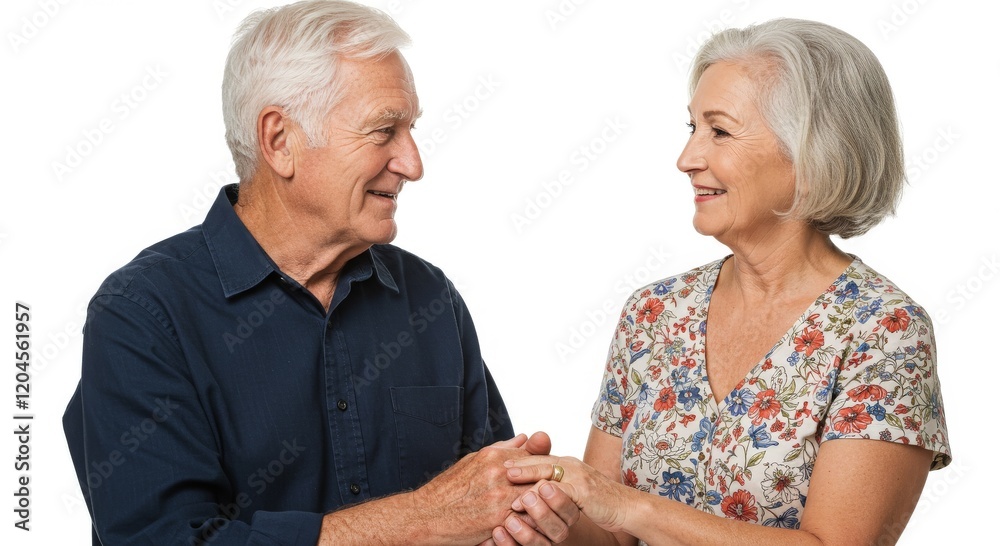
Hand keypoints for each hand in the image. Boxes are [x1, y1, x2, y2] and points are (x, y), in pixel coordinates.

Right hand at [412, 432, 551, 543]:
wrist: (426, 516)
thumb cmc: (448, 489)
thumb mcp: (473, 460)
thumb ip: (503, 449)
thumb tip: (525, 438)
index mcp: (494, 456)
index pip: (535, 454)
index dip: (548, 463)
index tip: (554, 472)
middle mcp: (500, 473)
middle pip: (542, 474)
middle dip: (553, 484)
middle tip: (561, 492)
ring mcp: (501, 497)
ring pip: (540, 497)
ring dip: (548, 503)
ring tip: (554, 508)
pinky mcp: (499, 520)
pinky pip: (528, 519)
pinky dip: (536, 521)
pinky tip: (539, 523)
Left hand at [498, 455, 631, 542]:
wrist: (626, 506)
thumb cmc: (599, 500)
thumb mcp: (575, 488)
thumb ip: (557, 482)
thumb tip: (538, 486)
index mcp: (567, 463)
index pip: (539, 458)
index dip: (519, 460)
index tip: (499, 462)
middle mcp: (571, 465)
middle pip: (539, 461)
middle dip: (518, 465)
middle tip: (497, 470)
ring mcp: (578, 476)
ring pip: (547, 474)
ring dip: (527, 482)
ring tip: (509, 489)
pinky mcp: (583, 491)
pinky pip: (558, 491)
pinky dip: (542, 496)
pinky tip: (528, 502)